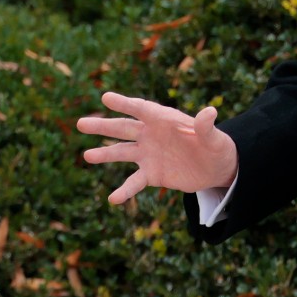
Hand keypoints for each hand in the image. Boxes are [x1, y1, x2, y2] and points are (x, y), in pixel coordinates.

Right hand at [77, 91, 238, 203]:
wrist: (216, 169)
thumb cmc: (217, 147)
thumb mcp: (215, 138)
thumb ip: (207, 127)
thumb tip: (209, 113)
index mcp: (164, 119)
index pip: (141, 109)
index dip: (124, 103)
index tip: (106, 98)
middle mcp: (151, 134)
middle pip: (123, 128)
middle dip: (103, 126)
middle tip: (80, 124)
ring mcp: (149, 154)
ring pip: (122, 153)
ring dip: (105, 155)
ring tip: (87, 156)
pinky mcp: (151, 174)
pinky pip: (134, 182)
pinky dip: (124, 190)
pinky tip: (112, 199)